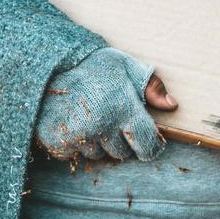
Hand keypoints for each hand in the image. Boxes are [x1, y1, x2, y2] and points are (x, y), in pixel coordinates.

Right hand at [35, 48, 175, 162]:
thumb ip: (151, 86)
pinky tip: (72, 121)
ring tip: (88, 115)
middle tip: (109, 116)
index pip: (147, 146)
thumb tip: (172, 105)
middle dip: (119, 139)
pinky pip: (74, 154)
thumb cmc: (91, 64)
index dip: (148, 144)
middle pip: (121, 153)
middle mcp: (103, 127)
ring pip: (97, 155)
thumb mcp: (126, 66)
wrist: (47, 63)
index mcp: (124, 109)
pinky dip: (74, 142)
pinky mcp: (59, 142)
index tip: (143, 139)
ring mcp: (79, 137)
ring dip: (96, 142)